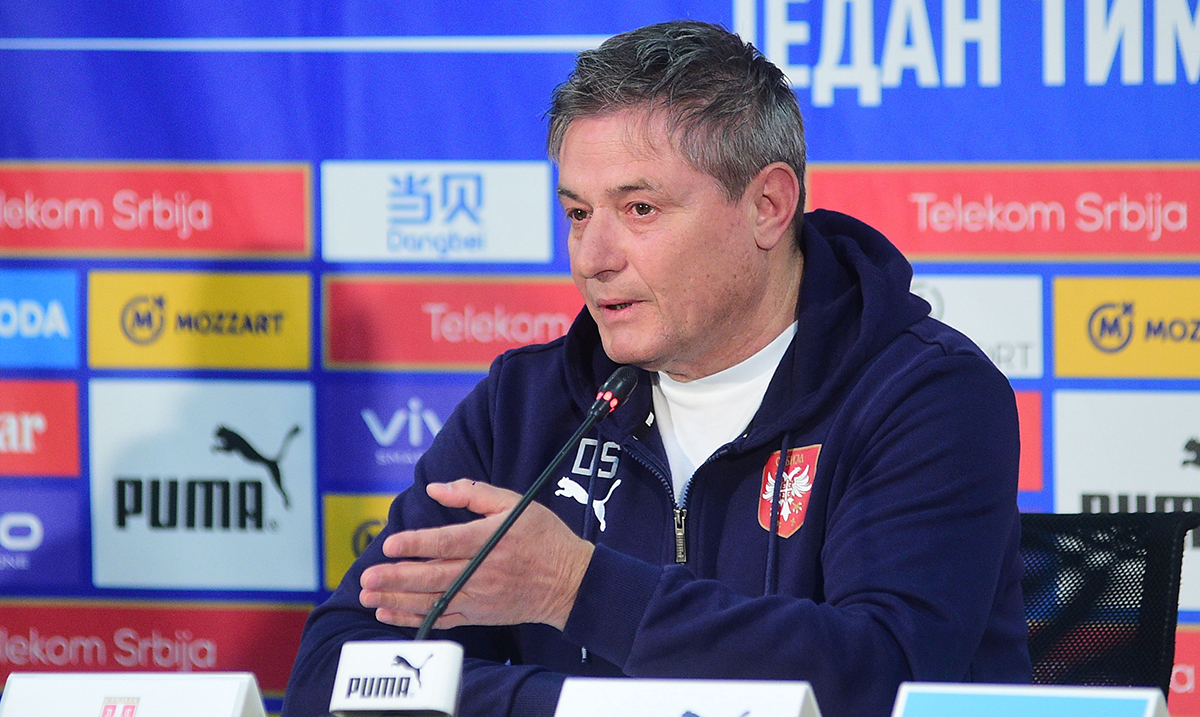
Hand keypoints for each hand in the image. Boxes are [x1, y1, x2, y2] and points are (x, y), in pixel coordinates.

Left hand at [359, 479, 594, 630]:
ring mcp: (479, 598)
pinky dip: (414, 619)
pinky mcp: (479, 615)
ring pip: (432, 602)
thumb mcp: (516, 504)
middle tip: (367, 578)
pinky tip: (389, 614)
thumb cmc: (544, 538)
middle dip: (396, 579)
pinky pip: (441, 619)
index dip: (417, 544)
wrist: (570, 583)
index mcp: (491, 541)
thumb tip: (436, 488)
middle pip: (433, 577)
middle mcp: (483, 572)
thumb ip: (474, 494)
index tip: (390, 544)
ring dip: (397, 602)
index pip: (447, 543)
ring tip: (368, 597)